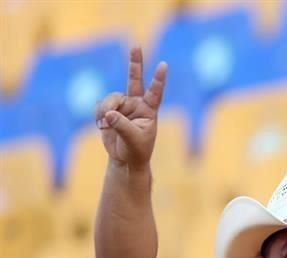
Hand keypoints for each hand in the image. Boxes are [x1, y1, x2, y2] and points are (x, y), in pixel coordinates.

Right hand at [95, 47, 166, 168]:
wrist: (125, 158)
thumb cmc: (136, 150)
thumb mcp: (132, 139)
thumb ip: (121, 125)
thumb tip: (108, 113)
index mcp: (149, 110)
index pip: (155, 92)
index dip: (158, 79)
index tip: (164, 65)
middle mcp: (137, 104)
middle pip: (134, 80)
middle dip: (135, 64)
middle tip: (136, 46)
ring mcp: (123, 105)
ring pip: (111, 98)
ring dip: (106, 110)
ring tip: (105, 124)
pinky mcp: (109, 109)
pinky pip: (100, 106)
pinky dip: (98, 116)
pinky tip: (102, 126)